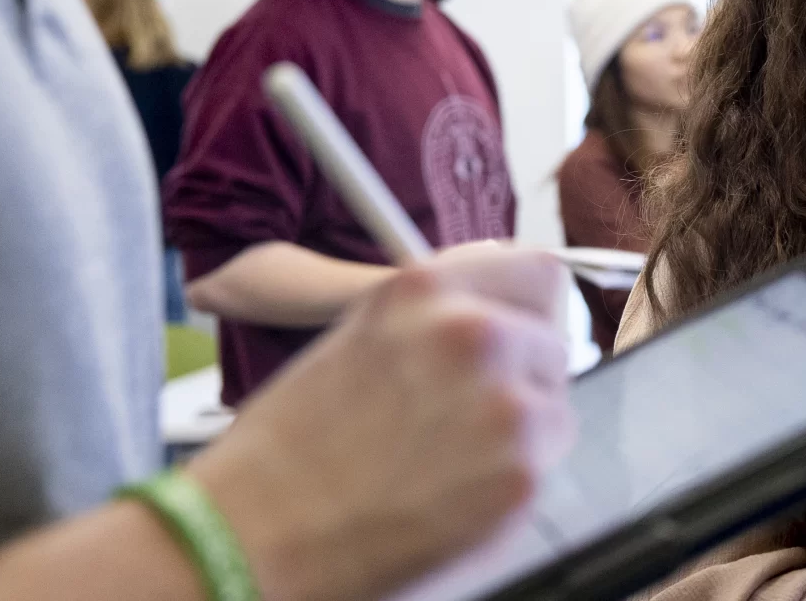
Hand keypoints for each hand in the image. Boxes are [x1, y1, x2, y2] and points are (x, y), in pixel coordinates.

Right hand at [187, 244, 576, 600]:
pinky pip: (546, 464)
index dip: (531, 307)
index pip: (535, 269)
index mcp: (426, 290)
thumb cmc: (289, 452)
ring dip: (521, 428)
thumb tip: (500, 318)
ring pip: (554, 403)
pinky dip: (512, 481)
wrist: (251, 537)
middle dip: (526, 371)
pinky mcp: (521, 470)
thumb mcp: (362, 339)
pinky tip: (455, 494)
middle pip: (553, 336)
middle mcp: (473, 332)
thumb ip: (437, 320)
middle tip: (481, 412)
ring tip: (451, 461)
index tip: (527, 330)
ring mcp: (505, 400)